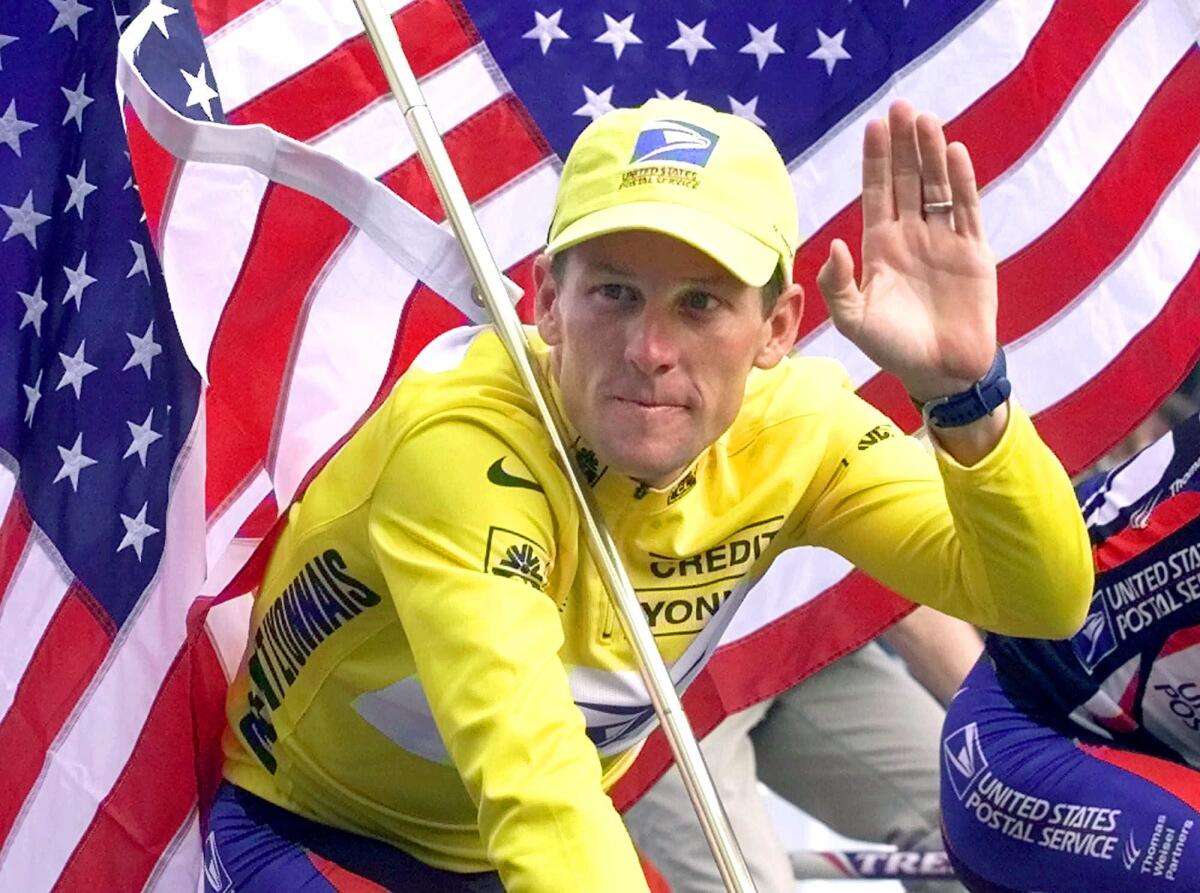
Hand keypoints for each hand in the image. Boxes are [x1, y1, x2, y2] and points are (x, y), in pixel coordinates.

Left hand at [817, 101, 996, 402]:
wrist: (941, 371)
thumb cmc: (893, 348)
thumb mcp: (854, 320)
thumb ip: (838, 285)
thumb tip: (836, 244)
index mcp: (880, 248)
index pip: (877, 193)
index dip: (876, 160)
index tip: (874, 126)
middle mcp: (911, 236)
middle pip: (907, 180)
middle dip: (903, 145)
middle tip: (900, 106)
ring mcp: (943, 241)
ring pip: (937, 187)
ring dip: (931, 154)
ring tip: (925, 119)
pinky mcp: (973, 251)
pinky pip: (966, 209)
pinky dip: (962, 182)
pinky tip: (955, 152)